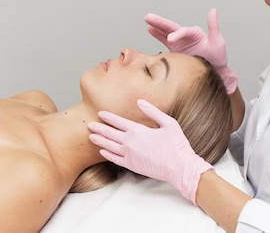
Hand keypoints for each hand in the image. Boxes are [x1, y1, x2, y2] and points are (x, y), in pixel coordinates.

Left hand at [88, 99, 212, 203]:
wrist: (180, 168)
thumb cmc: (176, 144)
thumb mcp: (168, 123)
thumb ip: (153, 111)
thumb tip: (140, 102)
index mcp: (138, 131)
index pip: (118, 121)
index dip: (108, 117)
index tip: (100, 113)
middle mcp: (130, 143)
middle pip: (110, 133)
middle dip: (99, 128)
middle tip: (88, 125)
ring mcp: (130, 155)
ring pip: (110, 146)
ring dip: (100, 140)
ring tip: (90, 137)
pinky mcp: (132, 166)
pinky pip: (115, 159)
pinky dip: (107, 154)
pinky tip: (102, 151)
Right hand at [145, 8, 237, 92]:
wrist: (215, 72)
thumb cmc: (218, 57)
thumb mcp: (217, 41)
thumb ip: (213, 26)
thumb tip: (213, 10)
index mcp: (195, 33)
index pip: (184, 31)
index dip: (177, 34)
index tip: (170, 40)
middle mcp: (186, 36)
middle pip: (171, 27)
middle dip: (160, 22)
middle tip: (149, 17)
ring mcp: (180, 42)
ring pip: (165, 32)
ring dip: (156, 26)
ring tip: (147, 20)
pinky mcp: (176, 50)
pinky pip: (164, 40)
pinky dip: (157, 35)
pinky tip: (150, 29)